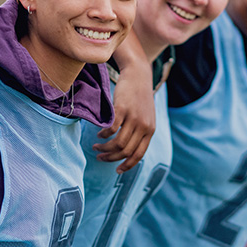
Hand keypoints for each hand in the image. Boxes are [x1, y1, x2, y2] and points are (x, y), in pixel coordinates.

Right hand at [95, 57, 155, 172]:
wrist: (138, 75)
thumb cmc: (139, 97)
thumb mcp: (146, 116)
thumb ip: (140, 131)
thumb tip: (127, 150)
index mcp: (150, 130)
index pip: (139, 155)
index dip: (127, 165)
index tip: (116, 171)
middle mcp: (143, 126)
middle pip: (125, 151)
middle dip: (110, 157)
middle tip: (100, 156)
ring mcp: (133, 117)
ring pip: (117, 143)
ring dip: (104, 148)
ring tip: (96, 146)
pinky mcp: (123, 109)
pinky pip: (111, 129)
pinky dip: (103, 134)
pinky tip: (99, 134)